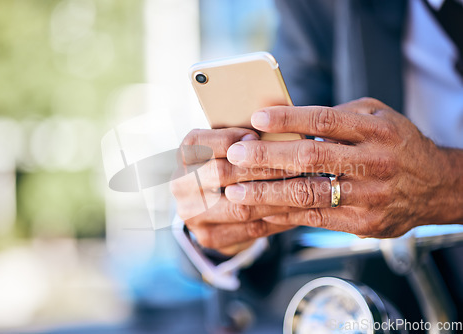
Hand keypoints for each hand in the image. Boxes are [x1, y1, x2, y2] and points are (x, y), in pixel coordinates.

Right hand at [171, 128, 298, 254]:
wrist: (211, 206)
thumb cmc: (227, 164)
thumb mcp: (227, 146)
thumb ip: (241, 137)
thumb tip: (273, 121)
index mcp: (184, 155)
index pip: (199, 142)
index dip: (228, 139)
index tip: (256, 136)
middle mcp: (181, 185)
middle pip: (220, 174)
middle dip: (260, 167)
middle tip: (294, 162)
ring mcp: (192, 214)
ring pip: (240, 206)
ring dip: (276, 196)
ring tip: (303, 186)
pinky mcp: (209, 236)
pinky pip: (250, 229)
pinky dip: (278, 218)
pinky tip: (297, 208)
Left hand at [225, 97, 458, 237]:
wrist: (435, 186)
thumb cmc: (396, 145)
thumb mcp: (377, 117)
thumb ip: (339, 116)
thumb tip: (289, 119)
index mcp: (375, 131)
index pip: (325, 121)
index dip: (289, 119)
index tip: (257, 118)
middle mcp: (373, 162)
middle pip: (312, 158)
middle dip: (268, 157)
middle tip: (235, 155)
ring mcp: (369, 196)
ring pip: (310, 194)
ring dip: (268, 193)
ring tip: (236, 190)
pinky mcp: (363, 223)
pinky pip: (316, 220)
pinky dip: (285, 215)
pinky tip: (260, 211)